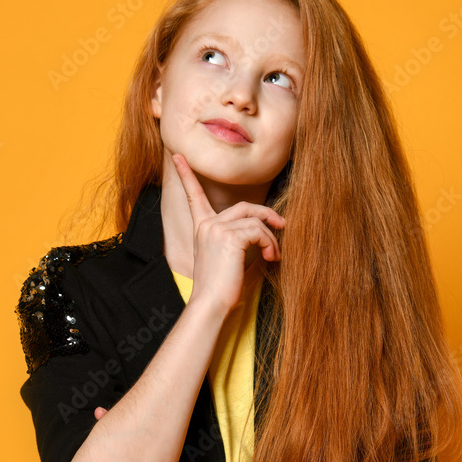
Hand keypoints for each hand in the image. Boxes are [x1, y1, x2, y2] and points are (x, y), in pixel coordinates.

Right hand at [171, 151, 285, 316]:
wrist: (211, 304)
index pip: (193, 196)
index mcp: (202, 229)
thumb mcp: (227, 259)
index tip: (179, 157)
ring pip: (256, 220)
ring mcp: (216, 229)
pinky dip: (270, 244)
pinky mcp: (229, 237)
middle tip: (282, 226)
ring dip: (271, 238)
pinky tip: (270, 258)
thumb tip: (266, 231)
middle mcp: (207, 225)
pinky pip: (259, 231)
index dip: (186, 175)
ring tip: (274, 256)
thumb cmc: (221, 289)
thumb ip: (238, 240)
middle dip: (267, 215)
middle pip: (244, 206)